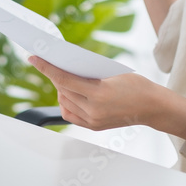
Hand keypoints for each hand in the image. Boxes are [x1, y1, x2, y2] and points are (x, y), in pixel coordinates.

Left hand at [28, 55, 158, 130]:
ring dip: (60, 89)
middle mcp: (93, 110)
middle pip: (62, 90)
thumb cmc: (136, 85)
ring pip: (64, 102)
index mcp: (98, 93)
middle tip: (50, 63)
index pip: (63, 78)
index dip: (46, 67)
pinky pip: (70, 114)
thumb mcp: (110, 73)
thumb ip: (87, 73)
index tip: (33, 58)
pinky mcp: (94, 126)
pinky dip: (66, 103)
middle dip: (54, 75)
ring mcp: (93, 120)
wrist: (152, 106)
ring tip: (63, 78)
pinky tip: (69, 94)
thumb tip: (66, 67)